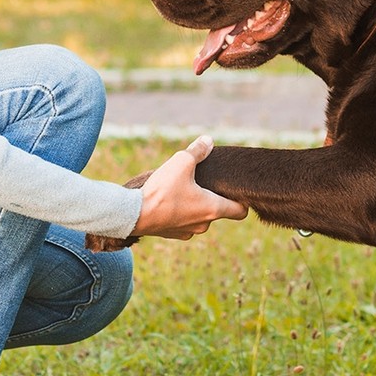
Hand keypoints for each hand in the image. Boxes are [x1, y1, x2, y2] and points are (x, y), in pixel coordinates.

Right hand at [132, 136, 247, 240]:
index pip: (240, 212)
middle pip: (217, 210)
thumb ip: (198, 150)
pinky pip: (183, 222)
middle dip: (211, 197)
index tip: (234, 191)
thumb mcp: (181, 162)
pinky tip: (168, 200)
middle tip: (200, 182)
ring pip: (199, 217)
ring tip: (181, 190)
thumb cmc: (161, 190)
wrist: (133, 215)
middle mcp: (204, 224)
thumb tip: (208, 141)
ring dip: (194, 205)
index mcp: (213, 209)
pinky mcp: (172, 235)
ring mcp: (188, 232)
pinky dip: (180, 213)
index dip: (241, 201)